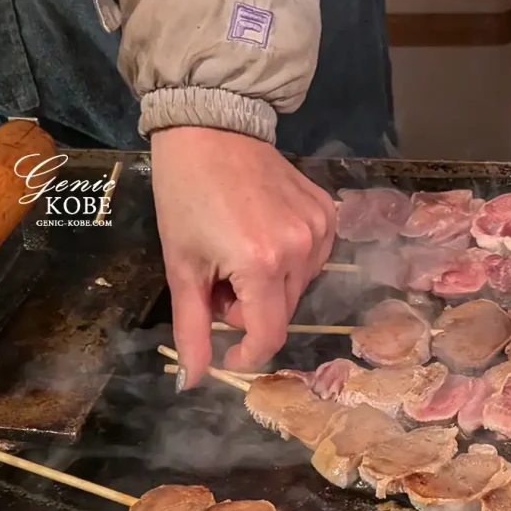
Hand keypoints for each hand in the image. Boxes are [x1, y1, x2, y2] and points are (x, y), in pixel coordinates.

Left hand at [151, 127, 335, 385]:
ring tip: (237, 255)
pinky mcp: (328, 213)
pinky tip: (262, 235)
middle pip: (280, 312)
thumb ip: (192, 328)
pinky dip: (286, 261)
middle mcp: (300, 250)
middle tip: (217, 280)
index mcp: (260, 265)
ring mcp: (320, 229)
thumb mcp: (182, 266)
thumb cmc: (185, 195)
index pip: (268, 335)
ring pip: (296, 288)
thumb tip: (192, 383)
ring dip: (267, 287)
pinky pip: (311, 260)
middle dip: (248, 310)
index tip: (227, 353)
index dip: (247, 355)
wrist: (211, 127)